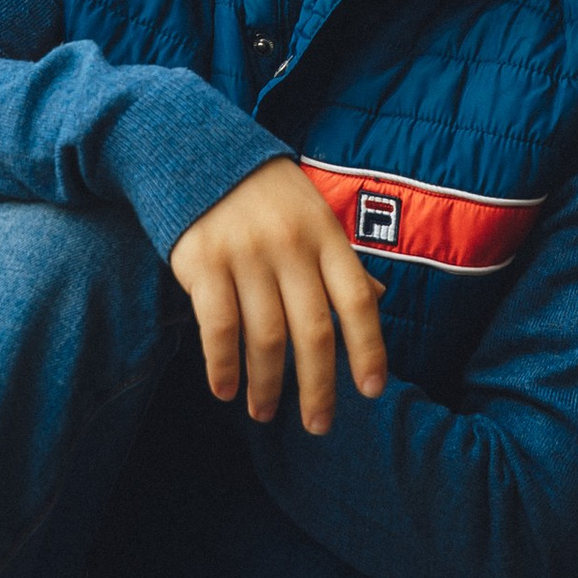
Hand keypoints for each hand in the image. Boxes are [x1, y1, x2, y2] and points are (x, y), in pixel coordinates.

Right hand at [169, 161, 388, 434]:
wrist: (199, 152)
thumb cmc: (268, 198)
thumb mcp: (315, 218)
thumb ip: (340, 262)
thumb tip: (378, 299)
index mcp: (326, 237)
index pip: (357, 300)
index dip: (369, 348)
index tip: (371, 391)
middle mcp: (290, 246)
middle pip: (313, 330)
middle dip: (318, 386)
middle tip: (318, 425)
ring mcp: (246, 254)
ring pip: (266, 336)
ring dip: (267, 384)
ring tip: (265, 413)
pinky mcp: (204, 263)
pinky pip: (219, 327)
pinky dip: (223, 365)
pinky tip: (226, 389)